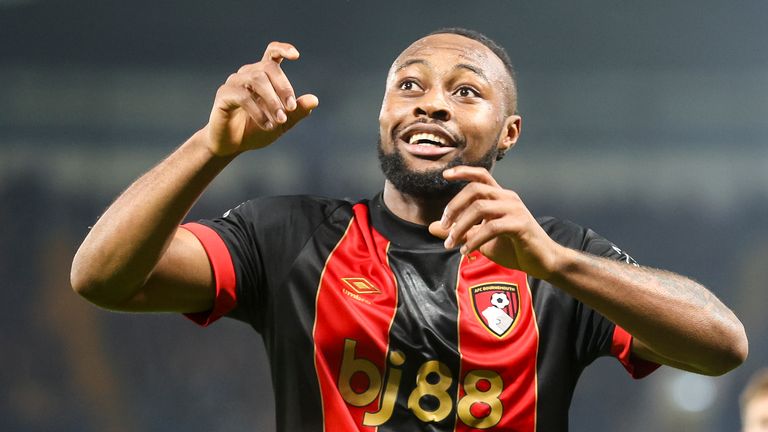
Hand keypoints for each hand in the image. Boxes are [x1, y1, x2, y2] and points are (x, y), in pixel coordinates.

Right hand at [205, 41, 318, 155]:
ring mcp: (234, 83)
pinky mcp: (224, 95)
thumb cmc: (255, 131)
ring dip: (272, 100)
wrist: (231, 146)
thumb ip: (297, 112)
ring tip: (280, 120)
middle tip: (291, 109)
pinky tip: (267, 126)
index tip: (296, 55)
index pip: (272, 53)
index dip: (283, 49)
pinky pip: (243, 96)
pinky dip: (258, 112)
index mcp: (262, 76)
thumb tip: (315, 100)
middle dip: (284, 87)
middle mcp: (247, 74)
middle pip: (268, 67)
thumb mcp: (282, 123)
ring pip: (256, 80)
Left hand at [428, 166, 564, 279]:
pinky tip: (466, 251)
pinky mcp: (520, 224)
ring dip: (460, 226)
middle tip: (444, 226)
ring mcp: (515, 210)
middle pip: (475, 189)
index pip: (481, 175)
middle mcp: (508, 198)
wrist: (542, 262)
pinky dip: (474, 240)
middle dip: (454, 206)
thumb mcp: (480, 239)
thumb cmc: (513, 247)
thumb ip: (459, 231)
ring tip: (451, 244)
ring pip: (480, 208)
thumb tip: (431, 227)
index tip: (444, 175)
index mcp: (500, 196)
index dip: (463, 171)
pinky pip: (491, 227)